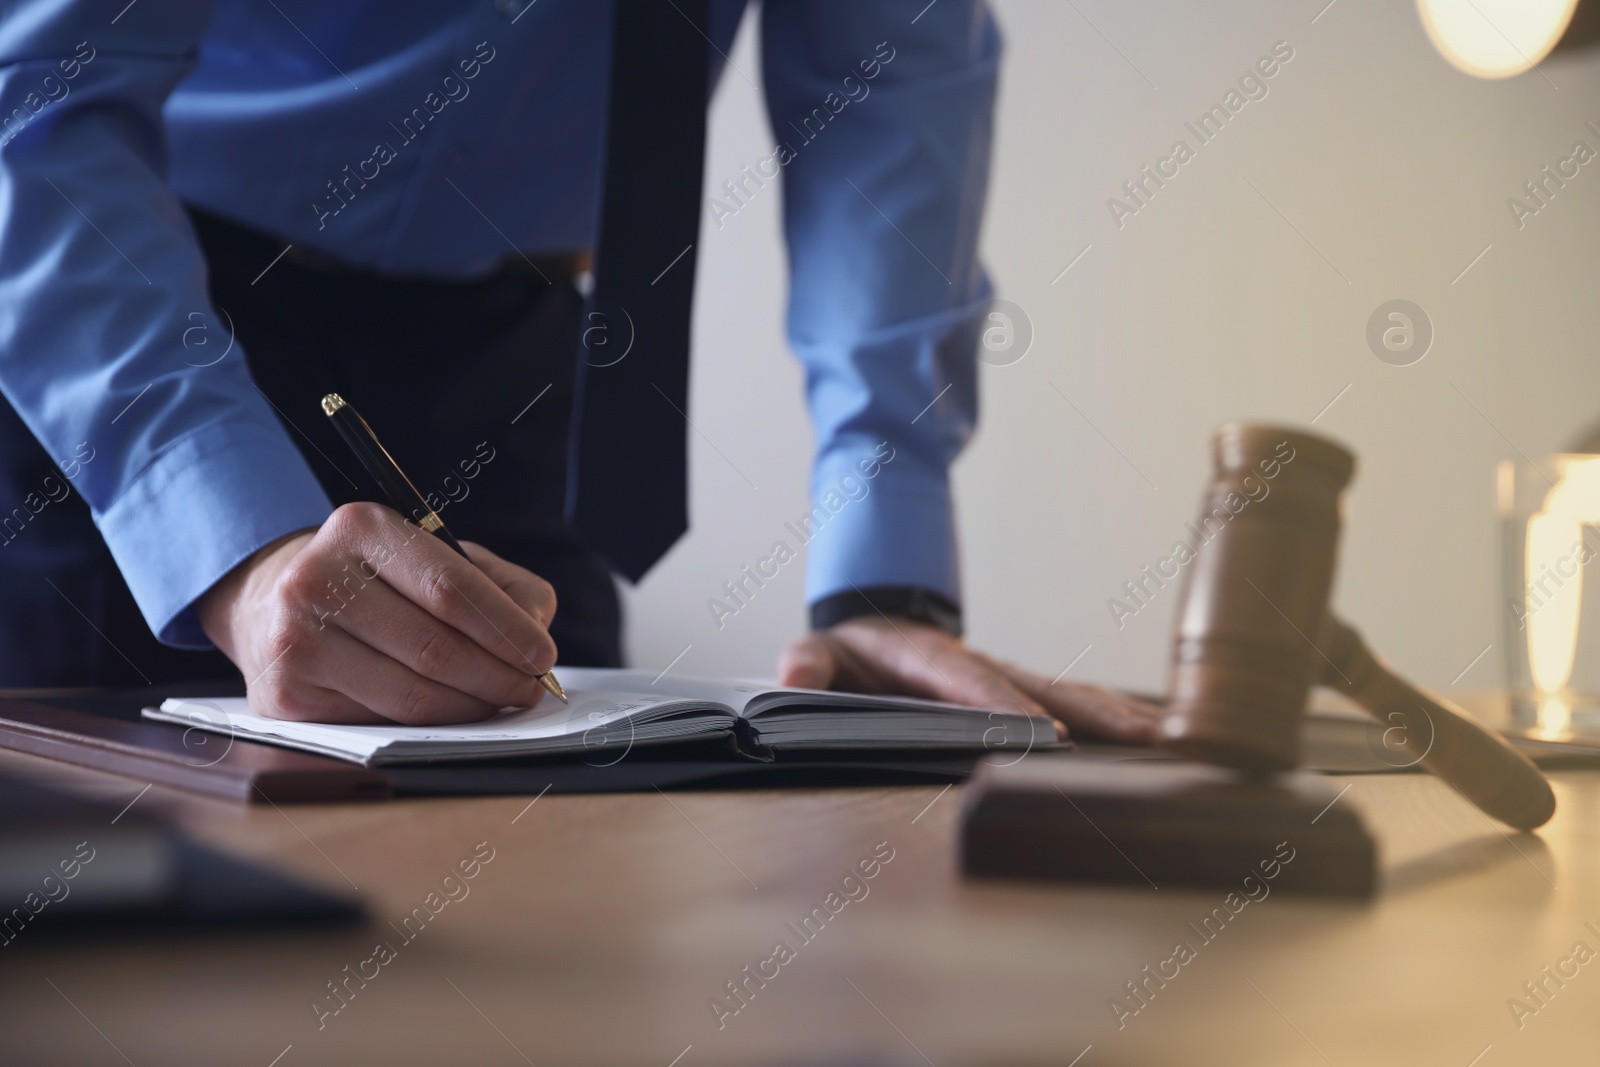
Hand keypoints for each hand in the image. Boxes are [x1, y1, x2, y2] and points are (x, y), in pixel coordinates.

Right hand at [198, 502, 557, 724]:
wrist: (267, 600)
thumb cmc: (374, 579)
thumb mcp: (433, 555)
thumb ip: (500, 585)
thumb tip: (537, 631)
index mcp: (361, 529)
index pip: (450, 588)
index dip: (506, 629)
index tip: (542, 656)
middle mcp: (316, 579)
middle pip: (435, 648)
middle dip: (498, 677)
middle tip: (530, 690)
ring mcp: (295, 640)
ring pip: (411, 695)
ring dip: (471, 707)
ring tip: (498, 701)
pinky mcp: (284, 695)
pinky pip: (381, 721)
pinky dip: (428, 724)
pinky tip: (448, 712)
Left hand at [778, 616, 1162, 743]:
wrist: (872, 624)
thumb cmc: (849, 649)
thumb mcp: (818, 651)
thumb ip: (806, 664)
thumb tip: (794, 675)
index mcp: (926, 657)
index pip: (970, 683)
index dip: (1006, 707)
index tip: (1044, 732)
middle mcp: (977, 663)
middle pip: (1041, 686)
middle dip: (1090, 713)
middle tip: (1141, 738)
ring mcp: (1005, 675)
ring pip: (1068, 691)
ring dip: (1117, 715)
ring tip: (1168, 740)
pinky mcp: (1020, 689)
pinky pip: (1071, 701)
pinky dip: (1113, 717)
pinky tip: (1154, 738)